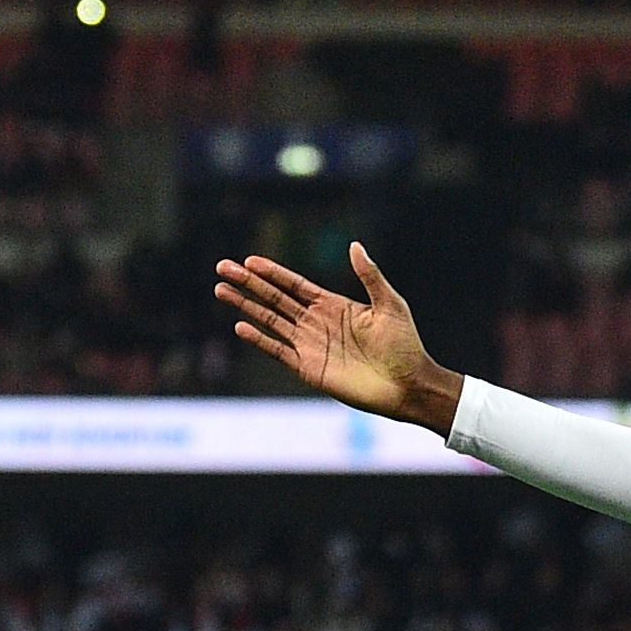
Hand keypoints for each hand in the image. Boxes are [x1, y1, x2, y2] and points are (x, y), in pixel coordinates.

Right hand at [213, 242, 461, 431]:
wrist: (409, 385)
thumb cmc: (406, 345)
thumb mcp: (390, 305)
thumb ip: (370, 276)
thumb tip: (355, 245)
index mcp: (333, 306)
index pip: (295, 285)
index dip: (272, 273)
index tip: (250, 260)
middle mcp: (317, 323)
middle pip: (275, 299)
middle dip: (249, 283)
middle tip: (222, 268)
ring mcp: (311, 346)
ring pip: (270, 321)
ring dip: (246, 306)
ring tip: (221, 290)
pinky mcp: (309, 368)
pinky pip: (279, 351)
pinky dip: (260, 340)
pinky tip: (240, 326)